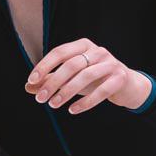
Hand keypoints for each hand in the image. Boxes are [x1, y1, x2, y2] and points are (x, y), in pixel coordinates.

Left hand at [25, 38, 151, 113]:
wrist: (127, 85)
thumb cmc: (95, 78)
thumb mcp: (72, 77)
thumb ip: (51, 80)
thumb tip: (28, 87)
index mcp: (83, 45)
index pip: (60, 52)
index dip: (45, 66)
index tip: (32, 80)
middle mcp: (98, 51)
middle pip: (71, 65)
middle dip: (53, 82)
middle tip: (41, 99)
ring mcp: (111, 63)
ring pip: (86, 76)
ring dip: (67, 92)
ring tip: (53, 105)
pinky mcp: (120, 78)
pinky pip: (101, 91)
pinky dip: (85, 102)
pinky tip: (73, 110)